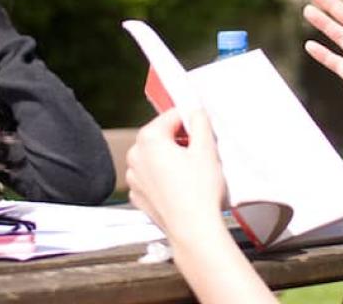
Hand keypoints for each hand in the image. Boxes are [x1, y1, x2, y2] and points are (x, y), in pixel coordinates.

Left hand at [126, 109, 225, 239]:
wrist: (193, 230)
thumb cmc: (199, 193)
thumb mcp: (207, 149)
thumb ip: (200, 122)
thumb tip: (195, 112)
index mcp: (149, 139)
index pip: (172, 116)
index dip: (192, 121)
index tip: (203, 129)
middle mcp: (135, 156)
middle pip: (162, 137)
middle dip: (181, 141)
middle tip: (202, 154)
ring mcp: (135, 178)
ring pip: (157, 158)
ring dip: (173, 160)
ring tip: (194, 174)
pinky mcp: (139, 196)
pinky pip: (154, 178)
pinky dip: (166, 178)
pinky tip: (183, 188)